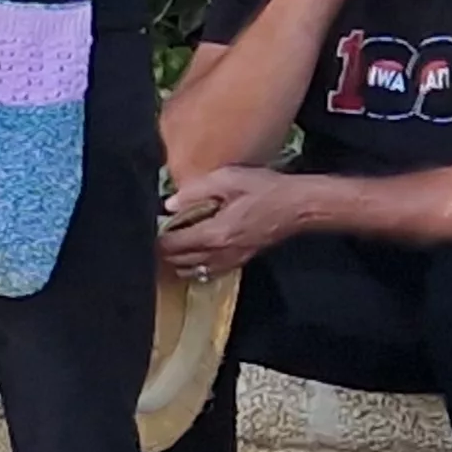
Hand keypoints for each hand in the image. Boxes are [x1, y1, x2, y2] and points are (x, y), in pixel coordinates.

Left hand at [161, 165, 305, 278]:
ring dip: (177, 260)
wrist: (300, 206)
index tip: (151, 225)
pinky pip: (210, 272)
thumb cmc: (266, 189)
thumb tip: (169, 204)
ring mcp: (231, 260)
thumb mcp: (228, 179)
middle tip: (158, 233)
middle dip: (163, 250)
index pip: (172, 245)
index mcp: (214, 234)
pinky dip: (195, 266)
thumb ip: (195, 190)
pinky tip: (192, 253)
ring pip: (192, 271)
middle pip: (178, 261)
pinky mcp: (241, 261)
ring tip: (171, 242)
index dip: (156, 237)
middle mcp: (220, 253)